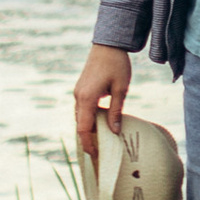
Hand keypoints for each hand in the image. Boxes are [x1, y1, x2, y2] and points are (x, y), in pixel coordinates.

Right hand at [72, 44, 133, 158]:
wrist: (108, 44)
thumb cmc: (117, 65)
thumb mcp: (120, 90)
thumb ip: (116, 112)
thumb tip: (115, 132)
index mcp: (87, 98)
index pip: (84, 128)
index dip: (88, 144)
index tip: (95, 155)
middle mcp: (79, 96)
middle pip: (80, 125)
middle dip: (88, 139)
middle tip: (99, 153)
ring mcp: (78, 92)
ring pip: (80, 117)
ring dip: (88, 129)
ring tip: (101, 141)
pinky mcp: (81, 88)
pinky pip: (82, 109)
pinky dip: (88, 119)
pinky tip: (100, 123)